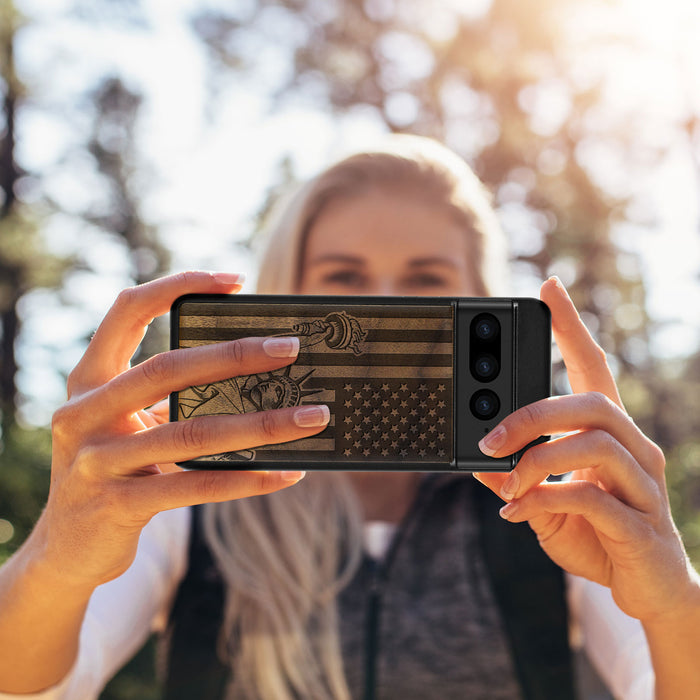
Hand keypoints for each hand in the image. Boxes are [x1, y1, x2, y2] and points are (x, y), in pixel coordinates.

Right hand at [39, 271, 328, 589]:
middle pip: (167, 369)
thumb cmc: (114, 469)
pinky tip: (287, 473)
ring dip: (261, 424)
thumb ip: (168, 398)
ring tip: (312, 417)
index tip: (236, 281)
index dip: (178, 286)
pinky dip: (247, 479)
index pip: (127, 311)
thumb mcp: (126, 424)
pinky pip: (195, 487)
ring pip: (191, 433)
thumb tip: (256, 376)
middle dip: (235, 355)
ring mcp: (96, 461)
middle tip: (290, 349)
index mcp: (89, 380)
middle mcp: (83, 413)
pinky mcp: (116, 505)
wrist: (66, 548)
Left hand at [474, 277, 696, 623]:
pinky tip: (521, 513)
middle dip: (533, 415)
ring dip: (537, 460)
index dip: (571, 327)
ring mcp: (643, 486)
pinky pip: (592, 497)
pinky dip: (547, 499)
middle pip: (591, 403)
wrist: (646, 590)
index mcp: (609, 435)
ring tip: (508, 483)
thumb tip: (475, 460)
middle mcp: (634, 449)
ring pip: (595, 443)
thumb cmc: (596, 534)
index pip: (593, 367)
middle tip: (490, 439)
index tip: (548, 288)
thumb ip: (514, 478)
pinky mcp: (641, 525)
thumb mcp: (544, 502)